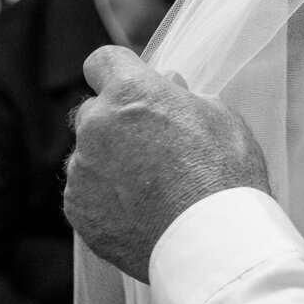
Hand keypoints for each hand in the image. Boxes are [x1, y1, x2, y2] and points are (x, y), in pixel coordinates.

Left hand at [64, 46, 270, 283]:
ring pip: (90, 155)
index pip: (102, 61)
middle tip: (156, 145)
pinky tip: (142, 210)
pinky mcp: (77, 208)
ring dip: (112, 162)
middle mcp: (96, 126)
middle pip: (95, 111)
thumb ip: (184, 97)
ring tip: (154, 188)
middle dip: (118, 122)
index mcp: (132, 94)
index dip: (118, 71)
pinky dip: (107, 197)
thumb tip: (167, 87)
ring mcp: (81, 170)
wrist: (211, 242)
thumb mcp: (222, 119)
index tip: (132, 84)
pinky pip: (87, 192)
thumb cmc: (226, 175)